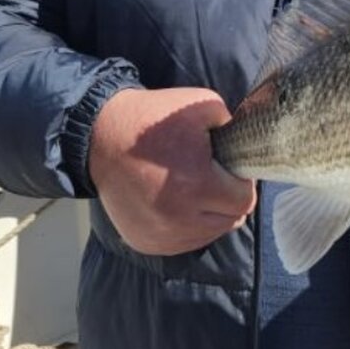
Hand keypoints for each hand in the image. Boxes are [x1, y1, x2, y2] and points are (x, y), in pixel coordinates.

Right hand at [88, 87, 256, 254]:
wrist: (102, 139)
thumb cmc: (155, 120)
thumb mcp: (202, 106)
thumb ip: (232, 127)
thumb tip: (247, 147)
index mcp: (197, 185)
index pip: (244, 202)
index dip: (244, 184)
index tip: (232, 171)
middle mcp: (179, 218)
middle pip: (229, 221)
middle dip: (228, 200)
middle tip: (215, 178)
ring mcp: (160, 235)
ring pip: (208, 235)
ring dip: (210, 215)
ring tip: (195, 189)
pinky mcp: (145, 242)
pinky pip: (183, 242)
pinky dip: (187, 226)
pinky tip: (178, 203)